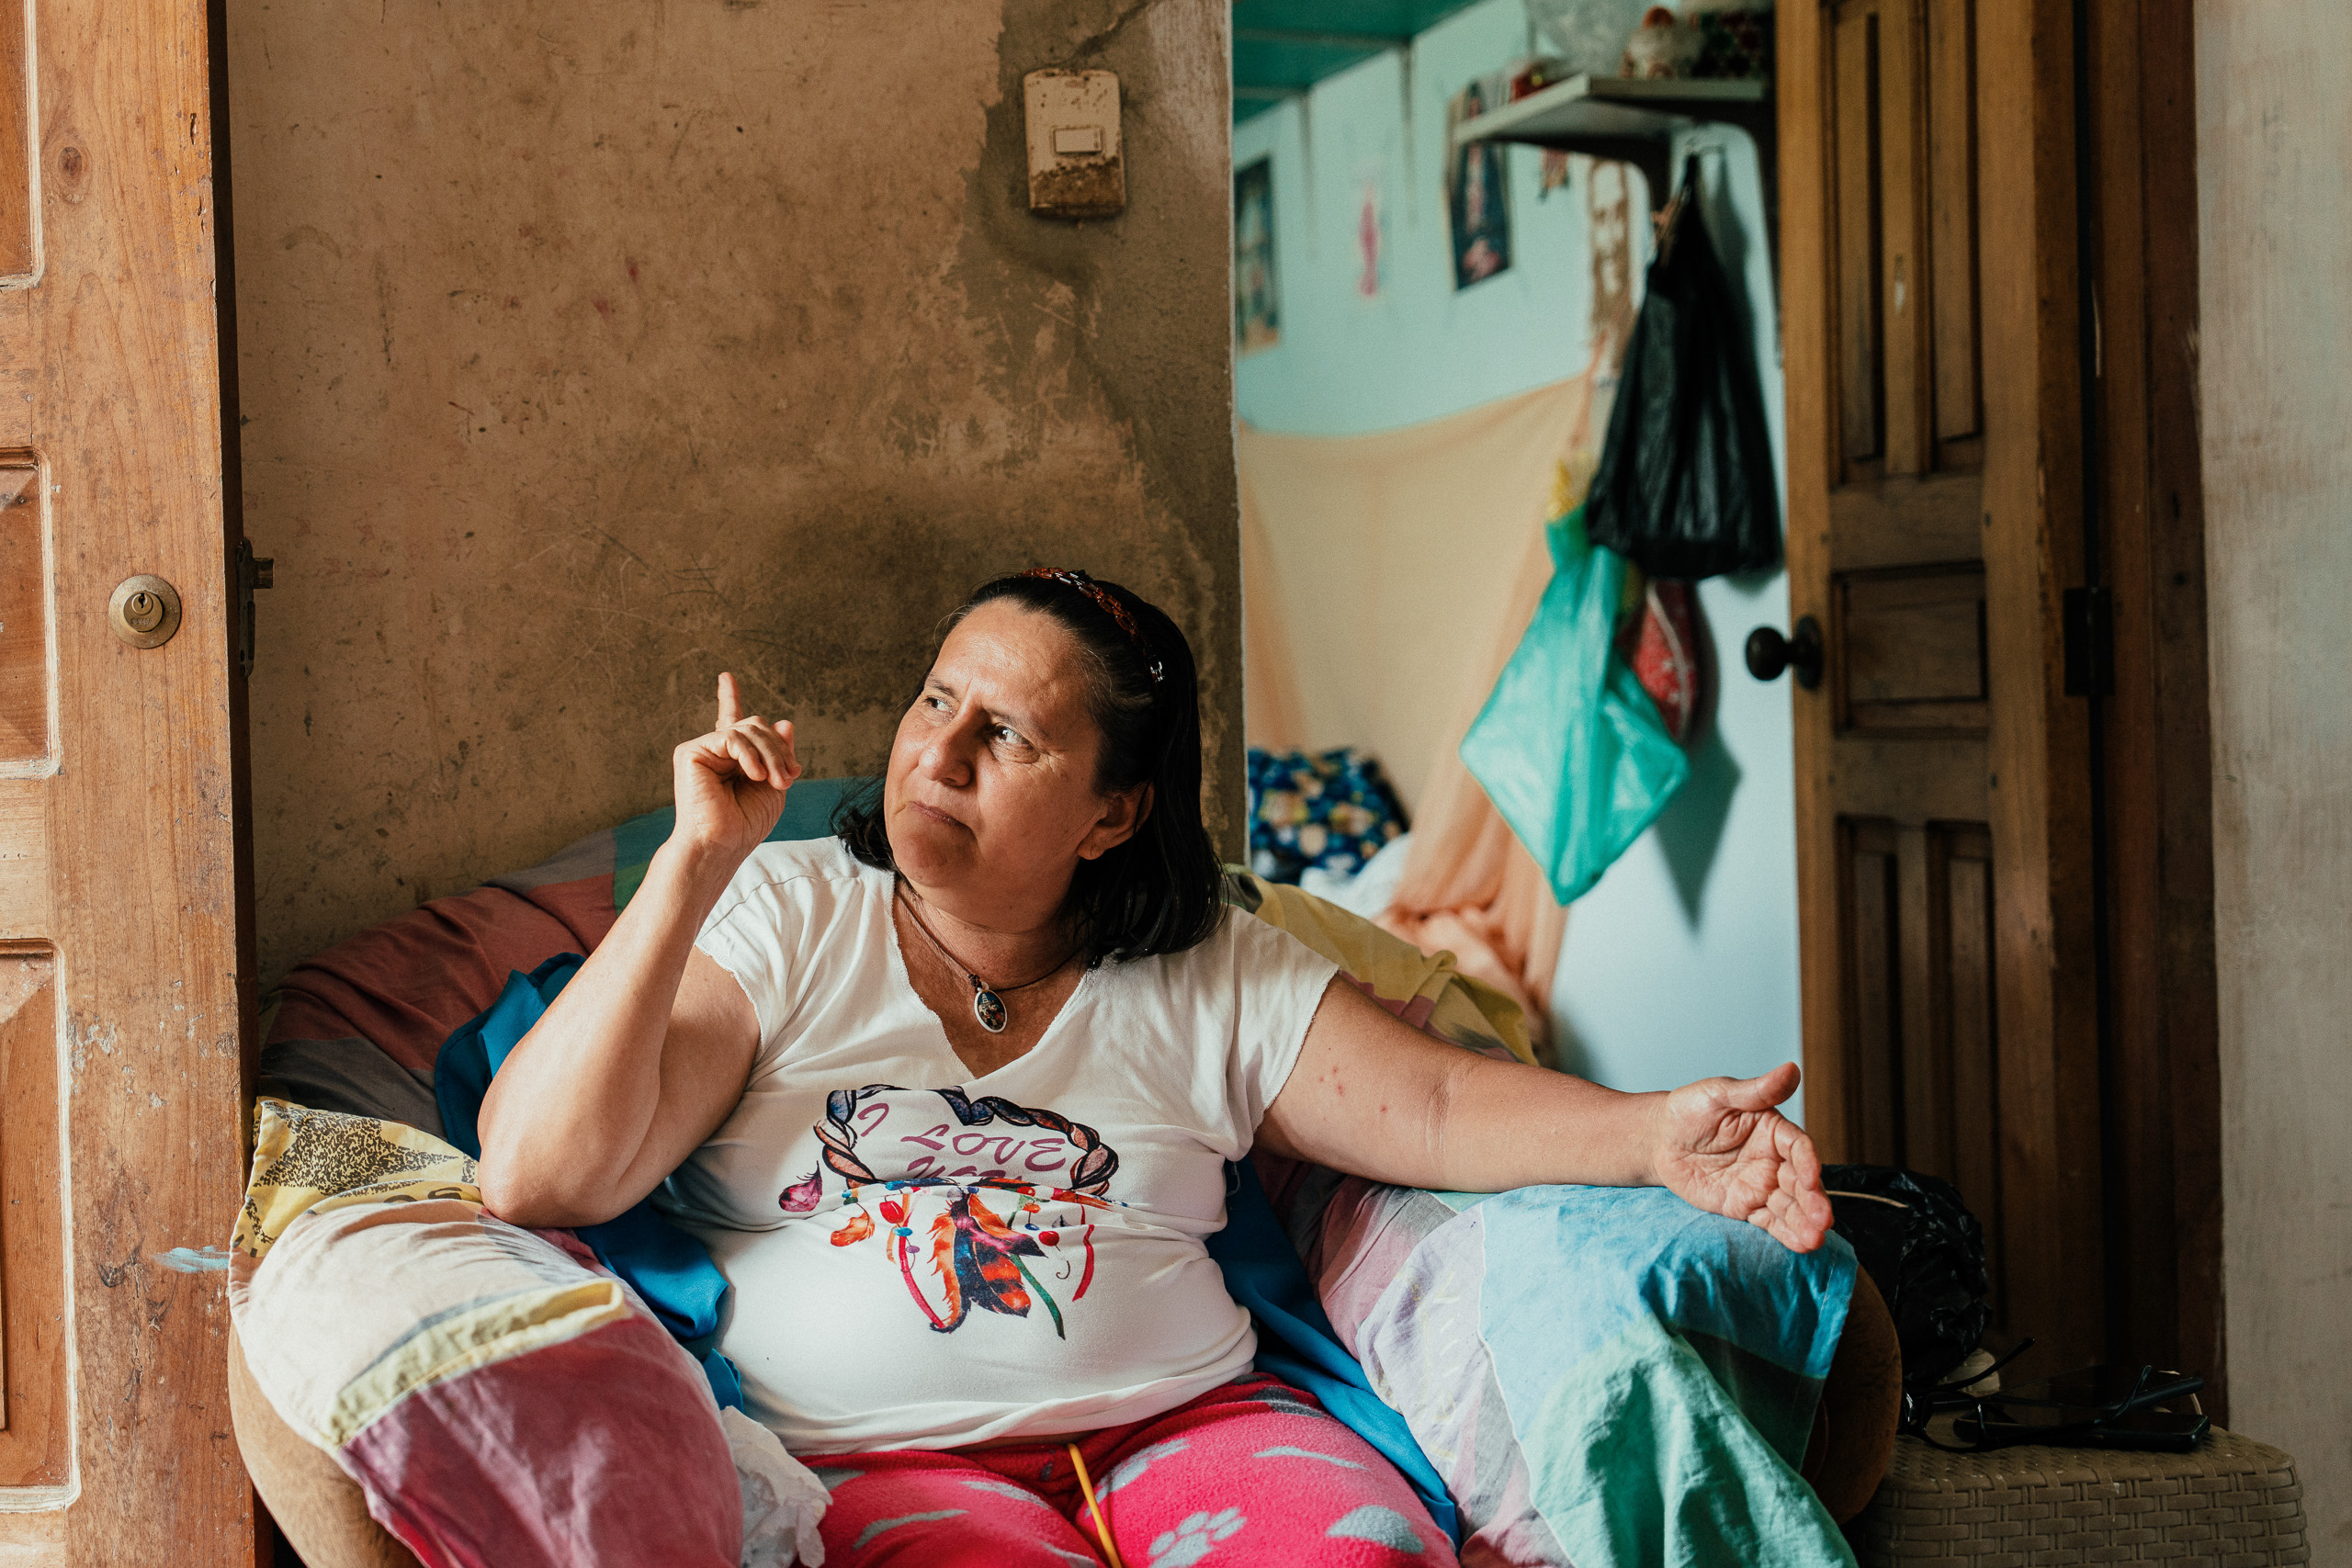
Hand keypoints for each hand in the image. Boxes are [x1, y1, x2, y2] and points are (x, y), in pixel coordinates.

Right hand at [671, 672, 798, 861]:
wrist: (722, 844)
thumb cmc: (746, 822)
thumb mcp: (774, 784)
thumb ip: (779, 753)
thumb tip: (784, 721)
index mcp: (731, 758)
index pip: (731, 721)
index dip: (728, 697)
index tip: (725, 677)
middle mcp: (715, 750)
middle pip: (756, 725)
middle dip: (778, 749)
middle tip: (788, 778)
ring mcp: (702, 749)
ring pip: (748, 729)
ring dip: (770, 755)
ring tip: (775, 782)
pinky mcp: (691, 752)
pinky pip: (731, 736)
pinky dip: (750, 755)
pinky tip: (755, 776)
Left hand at [1650, 1063, 1832, 1252]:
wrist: (1658, 1141)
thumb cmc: (1689, 1110)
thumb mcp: (1718, 1094)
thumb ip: (1755, 1090)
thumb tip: (1792, 1069)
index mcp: (1773, 1129)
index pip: (1798, 1146)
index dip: (1808, 1162)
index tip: (1811, 1178)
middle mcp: (1774, 1159)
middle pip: (1800, 1182)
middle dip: (1813, 1201)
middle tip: (1823, 1219)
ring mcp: (1762, 1185)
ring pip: (1790, 1206)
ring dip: (1805, 1223)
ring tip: (1816, 1240)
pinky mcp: (1746, 1206)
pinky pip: (1770, 1222)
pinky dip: (1787, 1235)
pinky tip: (1802, 1245)